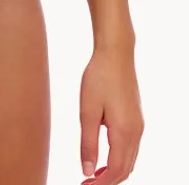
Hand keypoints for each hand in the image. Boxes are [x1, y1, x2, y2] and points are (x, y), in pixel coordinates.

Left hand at [79, 44, 143, 183]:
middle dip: (107, 181)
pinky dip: (119, 159)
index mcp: (124, 131)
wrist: (116, 54)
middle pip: (125, 170)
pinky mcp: (137, 119)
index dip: (101, 184)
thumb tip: (87, 171)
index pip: (116, 170)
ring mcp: (139, 126)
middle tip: (86, 184)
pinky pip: (131, 148)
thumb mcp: (87, 111)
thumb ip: (88, 143)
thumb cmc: (99, 77)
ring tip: (92, 174)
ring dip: (113, 171)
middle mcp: (136, 132)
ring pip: (129, 160)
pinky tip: (103, 155)